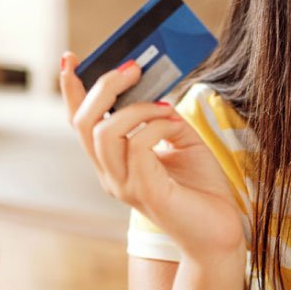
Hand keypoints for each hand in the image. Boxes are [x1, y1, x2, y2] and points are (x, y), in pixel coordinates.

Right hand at [59, 54, 245, 260]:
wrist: (220, 232)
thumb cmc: (202, 190)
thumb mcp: (181, 141)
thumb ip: (162, 117)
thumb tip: (156, 92)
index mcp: (113, 162)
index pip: (80, 122)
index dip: (71, 89)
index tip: (69, 57)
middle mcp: (110, 174)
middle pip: (84, 122)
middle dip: (104, 87)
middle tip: (134, 68)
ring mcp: (124, 185)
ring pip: (103, 132)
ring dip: (136, 107)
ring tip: (165, 105)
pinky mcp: (145, 191)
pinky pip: (137, 146)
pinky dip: (156, 125)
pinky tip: (175, 125)